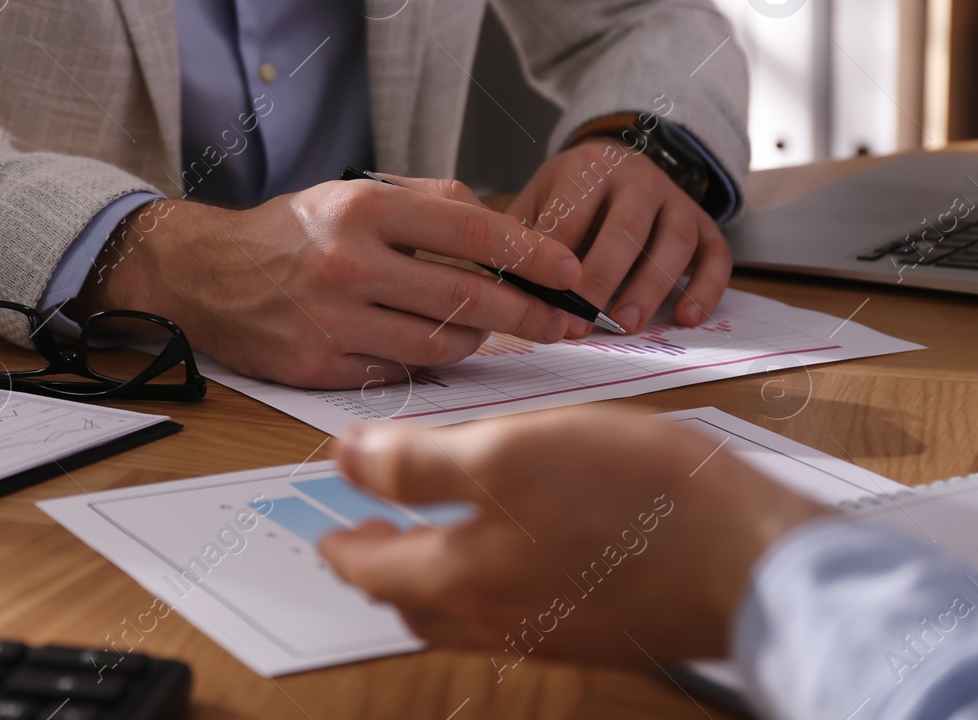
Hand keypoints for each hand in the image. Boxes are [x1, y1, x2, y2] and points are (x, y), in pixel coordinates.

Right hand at [75, 176, 582, 387]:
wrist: (202, 274)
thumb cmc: (289, 234)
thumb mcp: (351, 195)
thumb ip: (427, 203)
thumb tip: (503, 229)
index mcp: (364, 210)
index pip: (474, 233)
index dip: (535, 256)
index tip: (572, 274)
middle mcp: (348, 264)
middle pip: (468, 299)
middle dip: (530, 314)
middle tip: (564, 323)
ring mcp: (331, 321)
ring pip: (440, 346)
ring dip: (476, 343)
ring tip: (484, 333)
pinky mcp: (315, 366)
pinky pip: (396, 375)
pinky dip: (422, 365)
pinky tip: (424, 349)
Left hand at [318, 408, 830, 664]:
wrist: (754, 560)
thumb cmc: (637, 500)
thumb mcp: (511, 453)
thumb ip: (419, 464)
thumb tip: (345, 460)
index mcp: (466, 578)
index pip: (376, 571)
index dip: (344, 547)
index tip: (327, 533)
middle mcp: (503, 618)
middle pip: (417, 602)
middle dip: (384, 569)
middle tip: (367, 540)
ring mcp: (554, 628)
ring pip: (467, 612)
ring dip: (433, 578)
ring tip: (431, 540)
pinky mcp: (601, 622)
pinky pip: (520, 611)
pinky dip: (490, 583)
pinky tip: (514, 550)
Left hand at [506, 139, 731, 335]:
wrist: (621, 159)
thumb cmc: (571, 193)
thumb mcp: (539, 198)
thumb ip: (519, 235)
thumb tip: (495, 282)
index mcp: (588, 168)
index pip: (572, 215)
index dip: (559, 262)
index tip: (547, 303)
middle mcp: (637, 178)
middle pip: (626, 228)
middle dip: (603, 280)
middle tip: (584, 322)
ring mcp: (676, 198)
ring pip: (673, 242)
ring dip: (651, 287)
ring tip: (627, 325)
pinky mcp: (705, 222)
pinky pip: (717, 255)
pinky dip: (706, 288)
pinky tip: (686, 318)